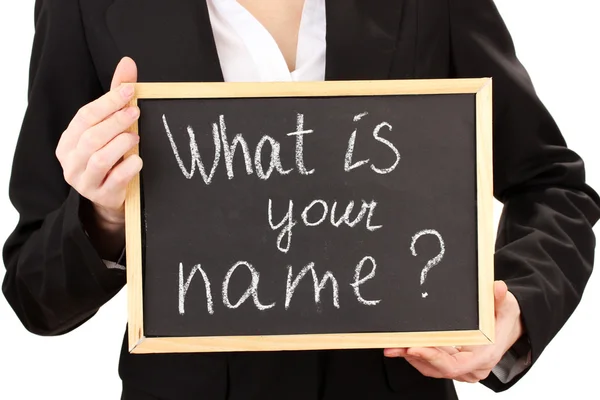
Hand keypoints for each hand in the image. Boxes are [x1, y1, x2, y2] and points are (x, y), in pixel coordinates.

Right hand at [56, 57, 140, 232]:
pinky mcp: (100, 195)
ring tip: (135, 136)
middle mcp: (70, 160)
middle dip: (115, 121)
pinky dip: (128, 167)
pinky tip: (138, 159)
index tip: (130, 91)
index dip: (108, 102)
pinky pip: (114, 179)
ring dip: (121, 144)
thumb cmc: (111, 156)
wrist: (112, 196)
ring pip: (99, 158)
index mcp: (69, 141)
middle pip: (91, 136)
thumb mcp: (111, 126)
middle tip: (136, 112)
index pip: (85, 116)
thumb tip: (128, 62)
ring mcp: (84, 180)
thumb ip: (117, 96)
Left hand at [383, 281, 523, 382]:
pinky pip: (433, 365)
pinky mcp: (454, 365)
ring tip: (393, 346)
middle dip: (414, 357)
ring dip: (412, 358)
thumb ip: (499, 297)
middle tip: (393, 346)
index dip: (432, 358)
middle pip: (439, 368)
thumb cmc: (504, 318)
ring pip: (433, 368)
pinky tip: (404, 346)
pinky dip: (418, 356)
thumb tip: (497, 287)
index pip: (454, 365)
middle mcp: (473, 368)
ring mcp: (463, 369)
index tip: (413, 348)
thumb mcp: (506, 305)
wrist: (508, 328)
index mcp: (484, 357)